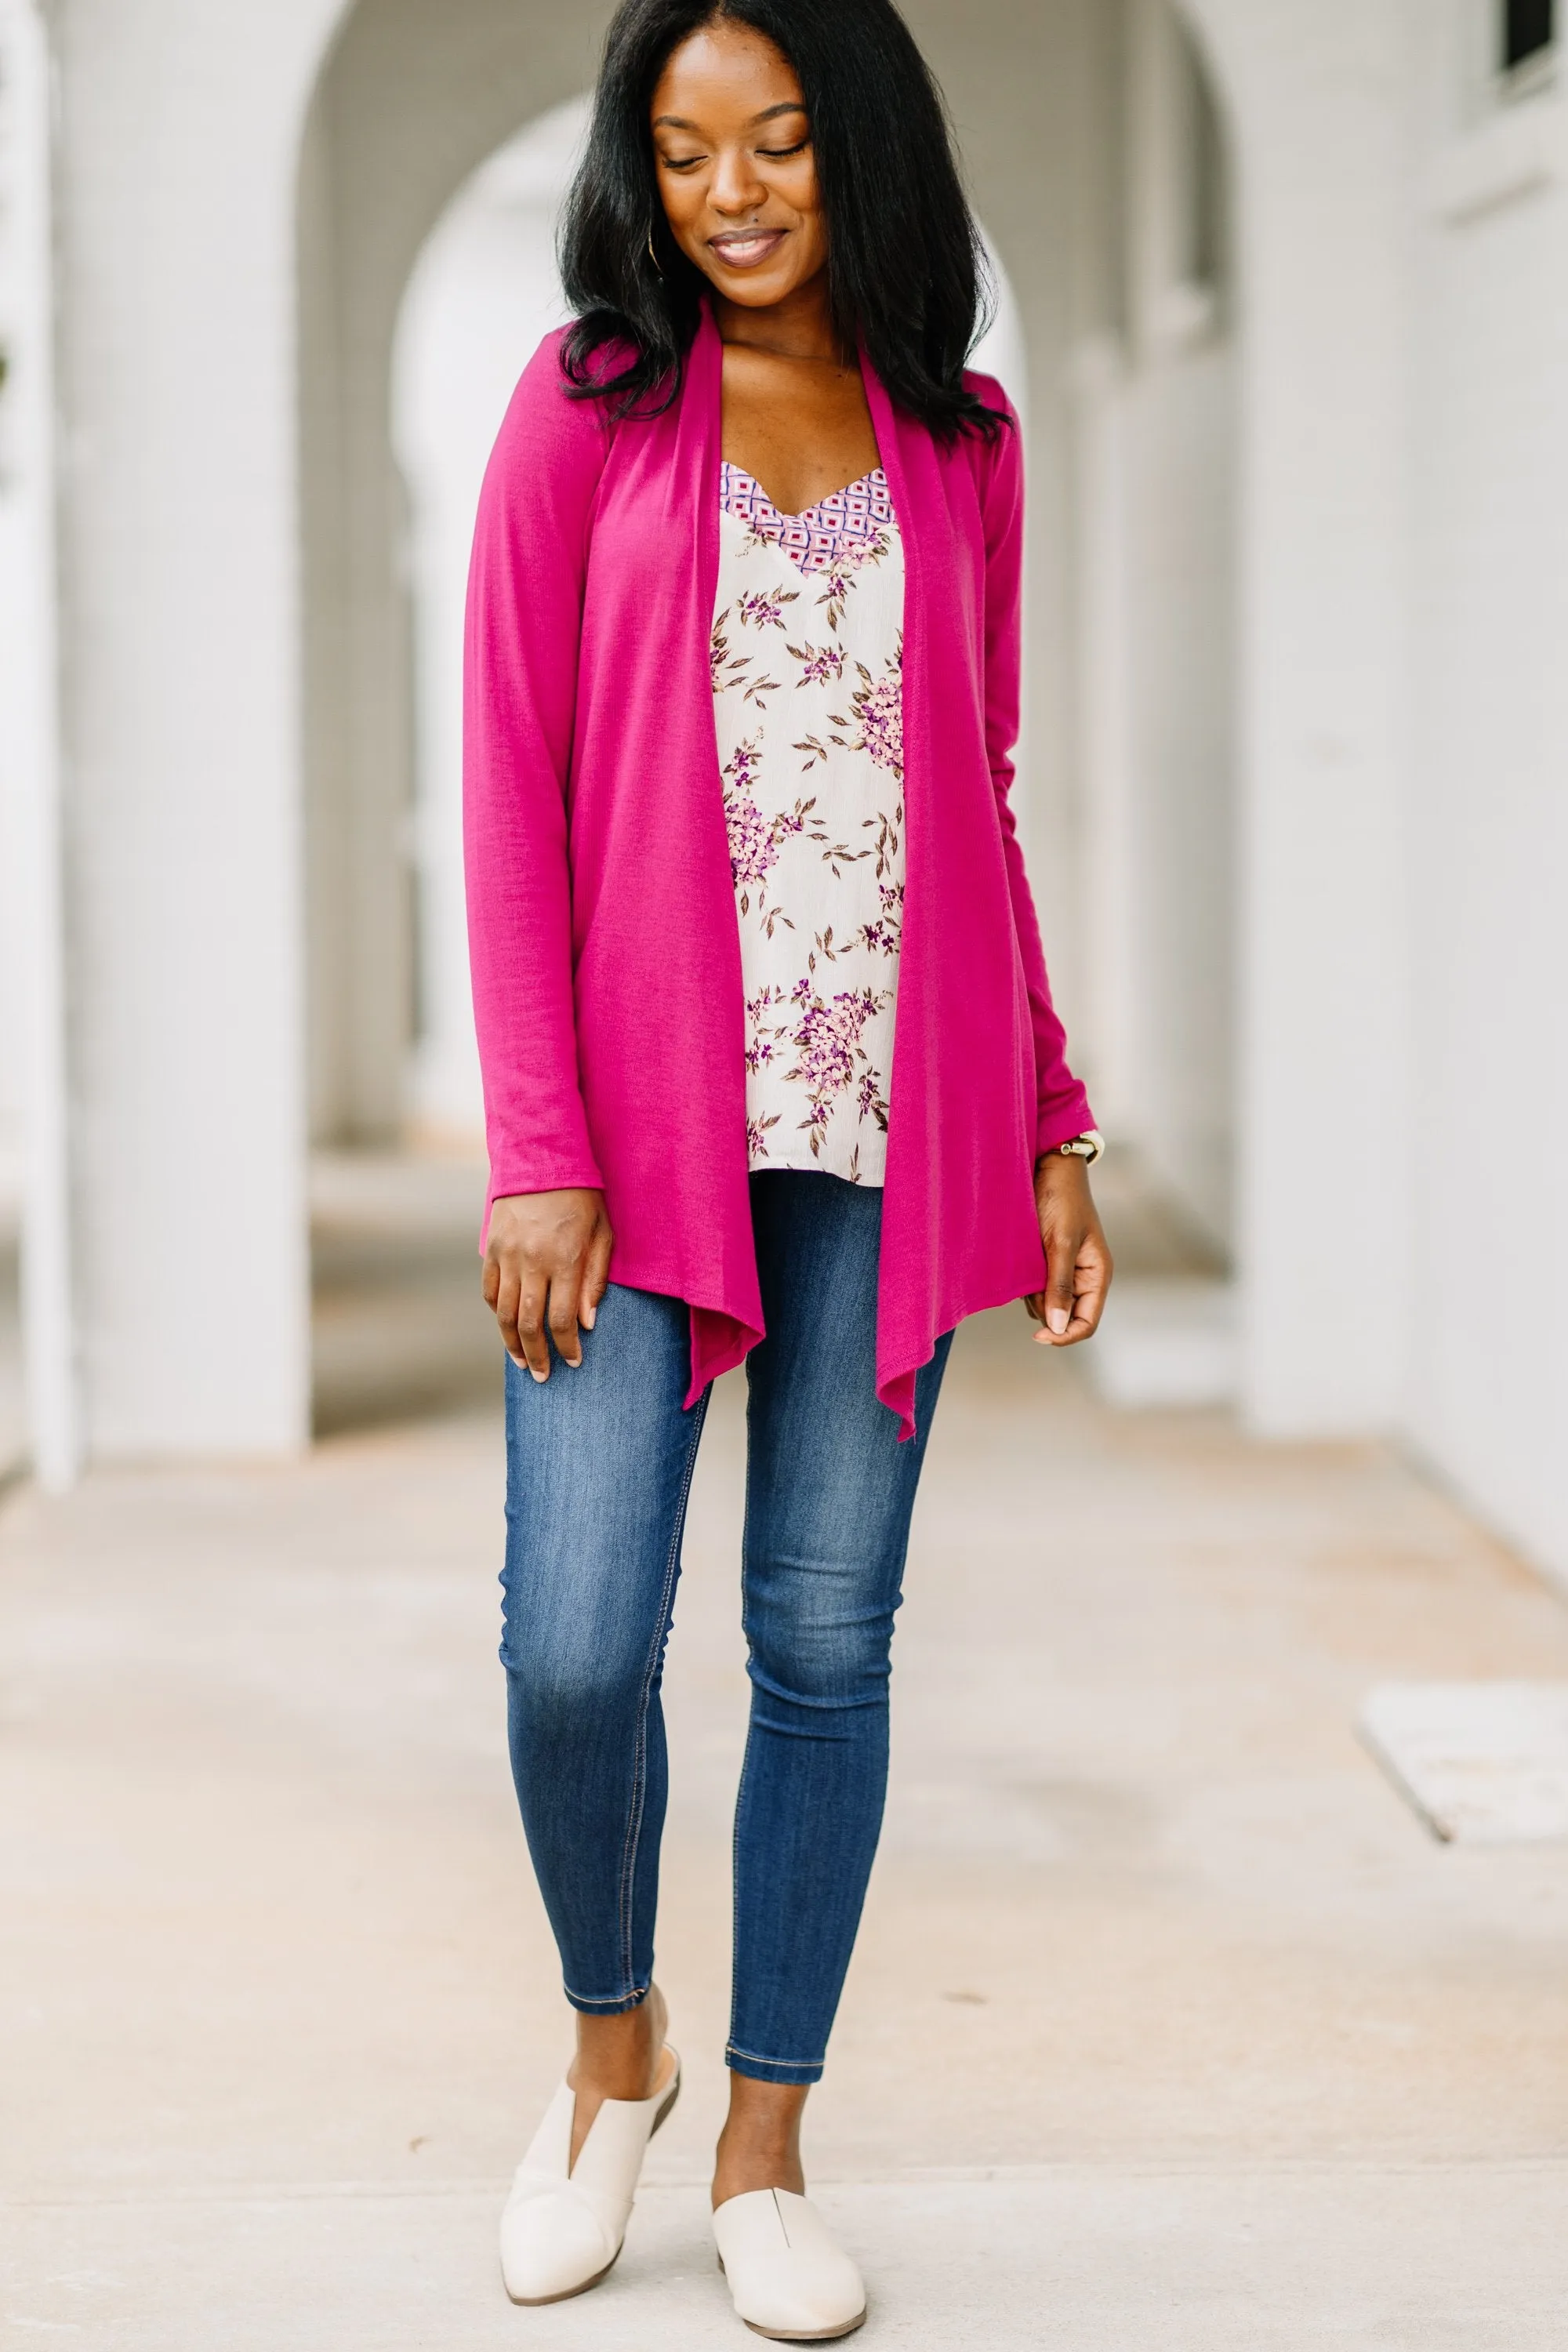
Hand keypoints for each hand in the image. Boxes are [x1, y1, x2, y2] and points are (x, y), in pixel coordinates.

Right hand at [482, 1189, 612, 1380]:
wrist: (542, 1159)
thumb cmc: (583, 1198)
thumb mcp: (604, 1234)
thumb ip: (596, 1279)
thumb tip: (588, 1322)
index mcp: (566, 1259)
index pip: (562, 1319)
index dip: (567, 1347)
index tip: (574, 1362)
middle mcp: (533, 1261)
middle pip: (530, 1324)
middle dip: (538, 1356)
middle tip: (544, 1376)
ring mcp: (508, 1255)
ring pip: (505, 1313)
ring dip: (513, 1343)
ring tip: (523, 1363)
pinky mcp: (492, 1248)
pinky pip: (490, 1291)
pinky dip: (498, 1313)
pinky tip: (507, 1328)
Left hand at [1024, 1154, 1112, 1345]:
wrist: (1048, 1166)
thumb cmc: (1061, 1200)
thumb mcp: (1060, 1243)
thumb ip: (1059, 1286)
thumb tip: (1058, 1326)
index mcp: (1097, 1275)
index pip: (1087, 1323)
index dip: (1065, 1335)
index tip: (1039, 1336)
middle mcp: (1083, 1277)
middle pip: (1063, 1316)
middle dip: (1043, 1307)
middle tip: (1030, 1279)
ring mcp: (1064, 1270)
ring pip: (1044, 1303)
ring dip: (1031, 1293)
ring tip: (1027, 1262)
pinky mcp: (1046, 1261)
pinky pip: (1034, 1286)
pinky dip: (1024, 1282)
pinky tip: (1020, 1260)